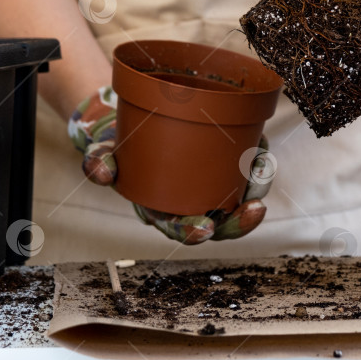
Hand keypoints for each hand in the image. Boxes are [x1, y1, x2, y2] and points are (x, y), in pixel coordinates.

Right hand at [68, 86, 270, 243]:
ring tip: (262, 167)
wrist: (133, 125)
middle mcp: (192, 204)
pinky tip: (262, 149)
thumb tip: (100, 172)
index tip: (205, 228)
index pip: (184, 231)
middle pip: (223, 223)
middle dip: (242, 221)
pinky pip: (248, 170)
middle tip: (256, 208)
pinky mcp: (226, 163)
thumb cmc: (119, 146)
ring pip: (242, 197)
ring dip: (256, 187)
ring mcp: (212, 185)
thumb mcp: (102, 152)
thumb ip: (98, 162)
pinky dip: (258, 161)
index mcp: (164, 211)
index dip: (196, 233)